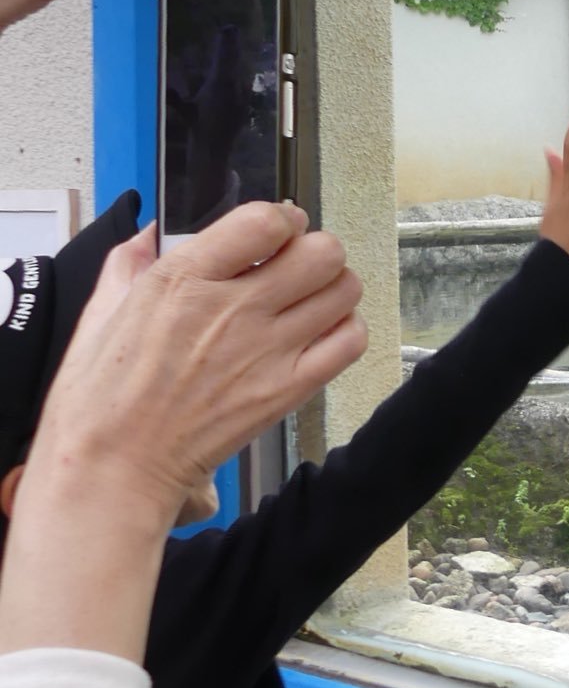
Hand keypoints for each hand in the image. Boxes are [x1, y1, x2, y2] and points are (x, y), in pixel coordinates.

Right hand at [29, 202, 367, 530]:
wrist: (112, 468)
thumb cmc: (99, 400)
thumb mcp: (99, 313)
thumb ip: (128, 263)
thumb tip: (150, 232)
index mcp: (184, 279)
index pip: (266, 221)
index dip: (282, 219)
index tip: (277, 231)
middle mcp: (234, 309)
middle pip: (320, 251)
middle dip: (313, 250)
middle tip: (296, 266)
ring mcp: (267, 350)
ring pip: (343, 289)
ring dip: (333, 288)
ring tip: (310, 299)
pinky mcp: (287, 390)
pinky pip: (350, 341)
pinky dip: (345, 331)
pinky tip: (319, 335)